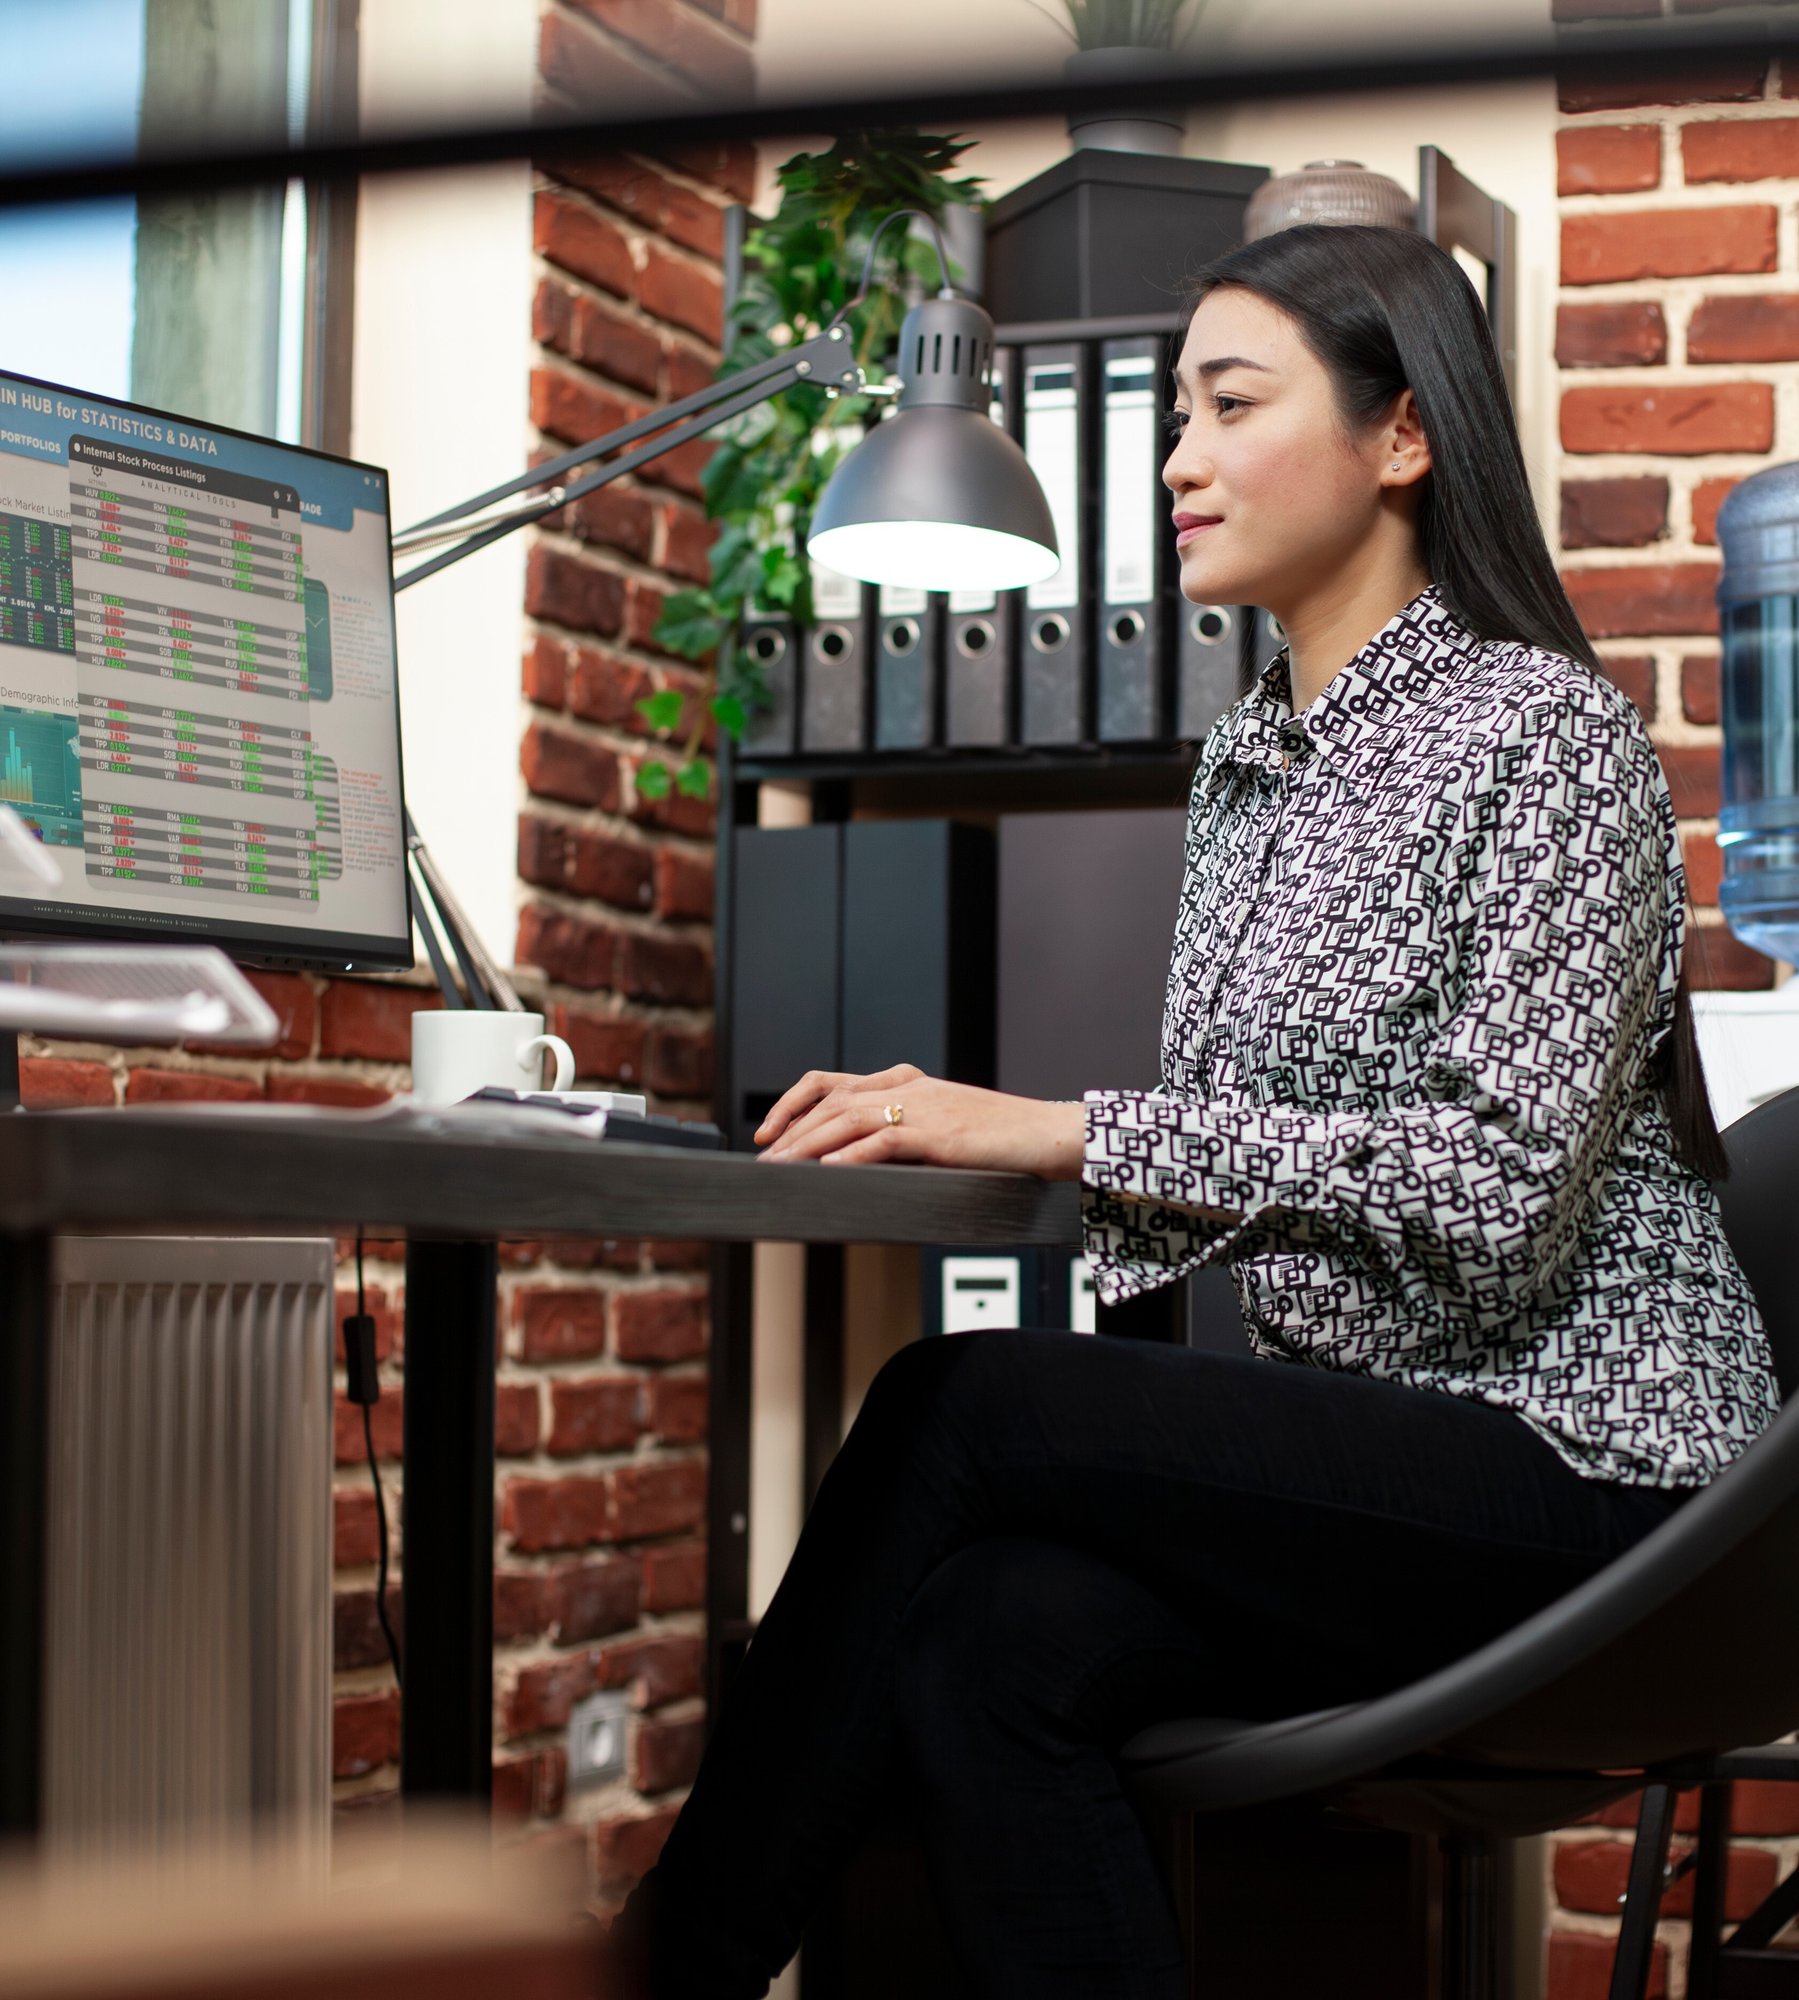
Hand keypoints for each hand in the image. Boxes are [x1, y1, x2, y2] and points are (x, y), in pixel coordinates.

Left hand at [755, 1065, 1084, 1179]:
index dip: (794, 1104)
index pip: (834, 1083)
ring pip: (849, 1119)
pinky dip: (851, 1156)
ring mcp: (925, 1109)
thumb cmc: (1006, 1137)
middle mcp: (910, 1088)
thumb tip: (862, 1159)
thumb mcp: (948, 1127)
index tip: (768, 1133)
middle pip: (832, 1100)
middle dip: (790, 1131)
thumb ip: (908, 1133)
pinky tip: (828, 1173)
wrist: (1053, 1133)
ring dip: (807, 1145)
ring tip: (780, 1168)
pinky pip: (885, 1142)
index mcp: (909, 1083)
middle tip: (763, 1160)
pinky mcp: (941, 1135)